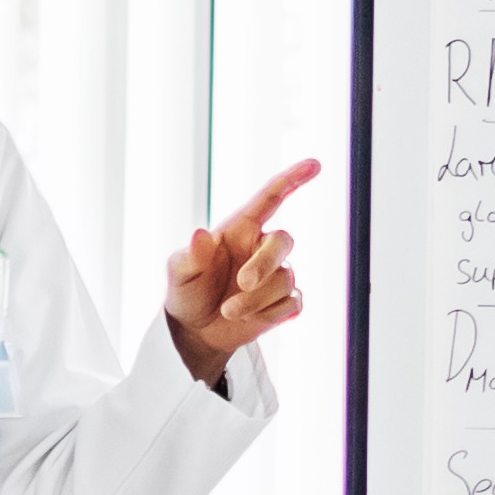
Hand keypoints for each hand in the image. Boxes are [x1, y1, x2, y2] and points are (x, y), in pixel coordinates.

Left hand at [164, 159, 319, 387]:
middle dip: (264, 263)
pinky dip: (268, 314)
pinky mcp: (285, 303)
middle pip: (284, 241)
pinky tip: (247, 318)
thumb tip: (200, 234)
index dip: (293, 179)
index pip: (271, 198)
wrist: (195, 330)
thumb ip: (190, 255)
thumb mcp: (179, 273)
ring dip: (256, 299)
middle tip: (242, 283)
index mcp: (240, 229)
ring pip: (285, 280)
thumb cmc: (187, 290)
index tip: (315, 164)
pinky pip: (292, 303)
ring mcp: (276, 275)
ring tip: (228, 312)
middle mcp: (262, 247)